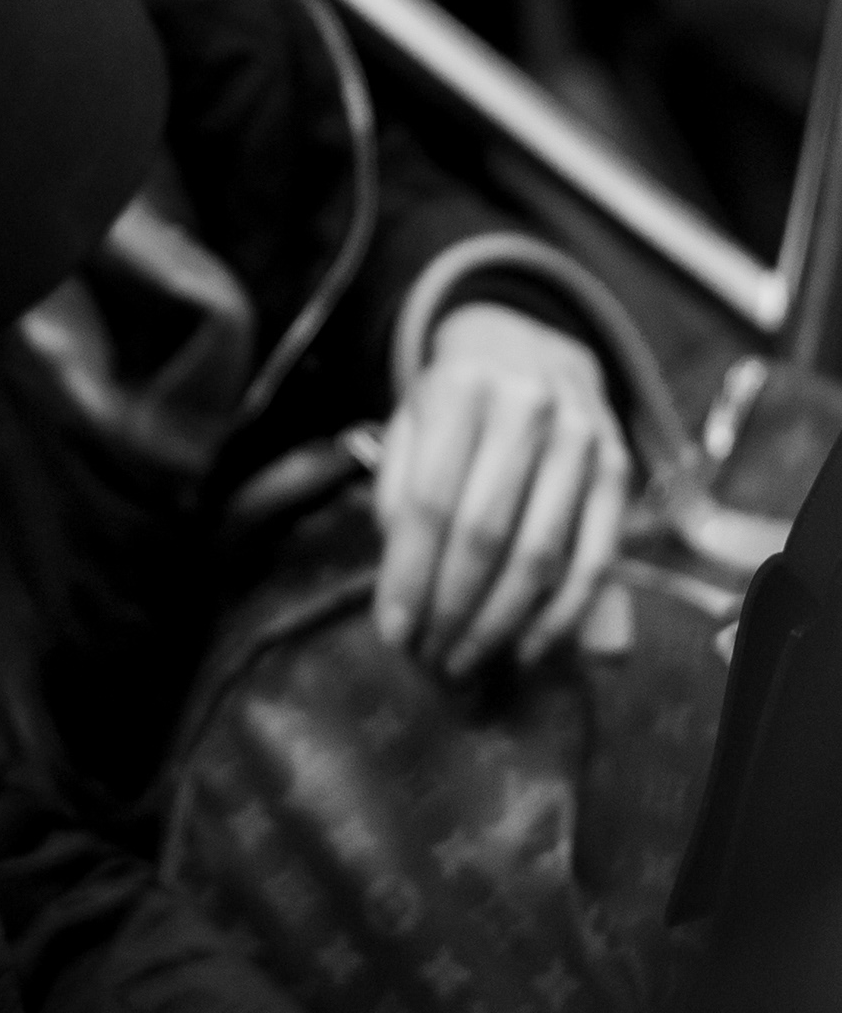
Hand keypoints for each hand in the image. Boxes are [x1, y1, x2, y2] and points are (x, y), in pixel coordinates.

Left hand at [374, 304, 627, 677]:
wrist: (527, 350)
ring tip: (465, 662)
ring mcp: (583, 438)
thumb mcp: (410, 427)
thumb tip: (404, 595)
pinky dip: (562, 617)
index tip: (394, 633)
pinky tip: (526, 650)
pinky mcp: (619, 471)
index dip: (409, 577)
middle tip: (428, 660)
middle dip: (451, 610)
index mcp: (462, 389)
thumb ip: (399, 498)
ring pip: (541, 554)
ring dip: (500, 624)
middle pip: (484, 534)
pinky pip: (596, 560)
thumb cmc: (455, 405)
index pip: (429, 503)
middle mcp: (529, 407)